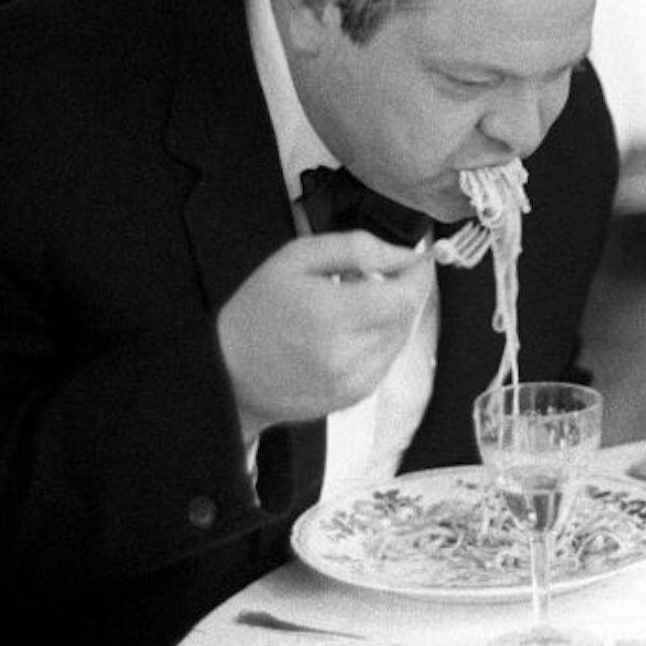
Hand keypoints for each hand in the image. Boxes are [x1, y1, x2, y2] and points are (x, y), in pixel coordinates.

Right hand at [216, 231, 430, 440]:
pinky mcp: (354, 397)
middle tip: (369, 280)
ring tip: (350, 308)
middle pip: (406, 317)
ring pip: (400, 339)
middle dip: (400, 293)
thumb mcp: (297, 258)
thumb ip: (357, 248)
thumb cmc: (258, 309)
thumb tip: (406, 255)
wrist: (229, 373)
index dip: (417, 276)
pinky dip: (378, 342)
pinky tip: (346, 334)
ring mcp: (353, 381)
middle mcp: (348, 354)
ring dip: (389, 318)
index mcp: (332, 314)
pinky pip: (386, 361)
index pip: (405, 297)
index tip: (415, 262)